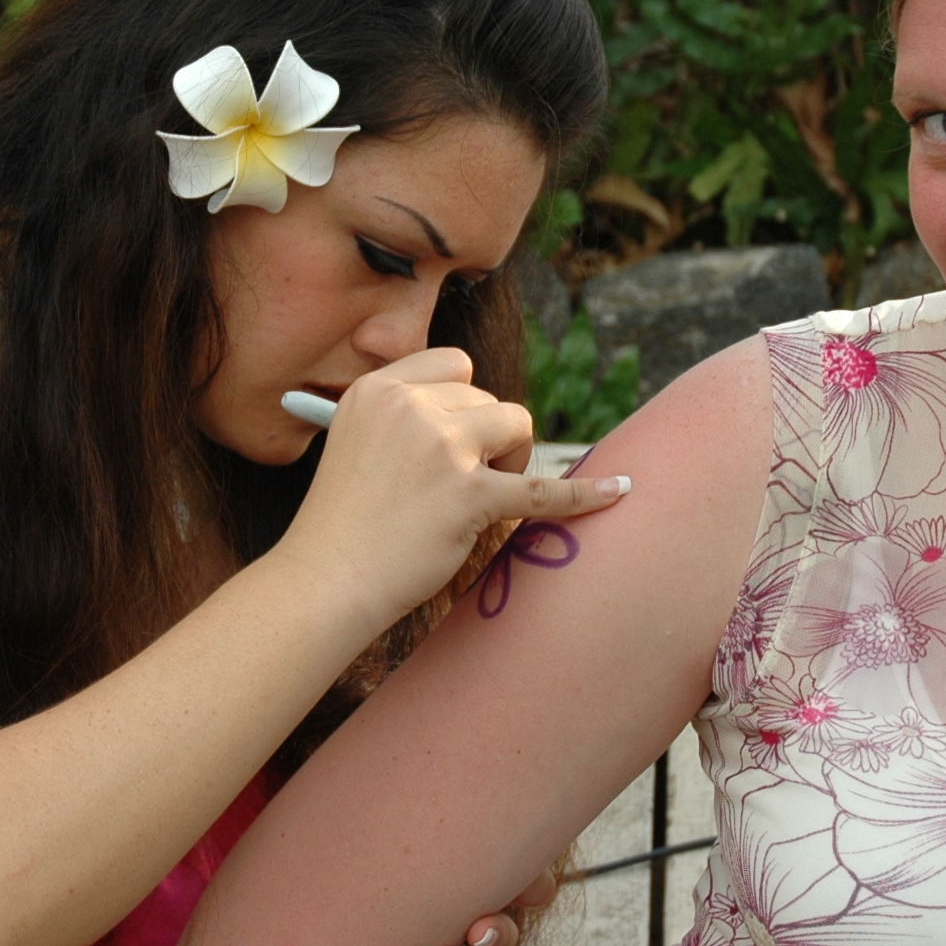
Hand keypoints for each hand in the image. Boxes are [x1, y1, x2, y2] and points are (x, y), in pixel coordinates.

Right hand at [275, 349, 631, 625]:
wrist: (325, 580)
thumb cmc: (342, 523)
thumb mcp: (356, 442)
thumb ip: (405, 418)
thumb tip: (475, 415)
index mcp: (377, 388)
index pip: (454, 365)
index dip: (465, 402)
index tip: (457, 438)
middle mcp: (409, 407)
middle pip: (489, 398)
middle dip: (488, 438)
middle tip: (460, 484)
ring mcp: (441, 448)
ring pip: (516, 425)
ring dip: (512, 459)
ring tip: (479, 498)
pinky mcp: (469, 495)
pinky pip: (542, 491)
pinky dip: (582, 494)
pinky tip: (619, 490)